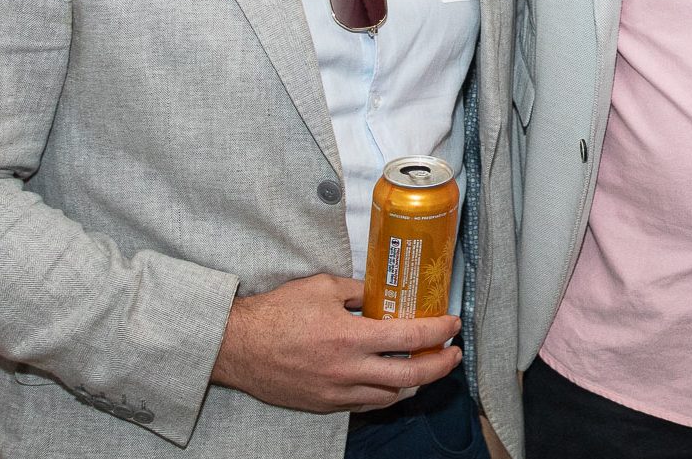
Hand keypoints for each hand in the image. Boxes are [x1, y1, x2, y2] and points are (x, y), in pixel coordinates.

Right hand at [210, 273, 460, 413]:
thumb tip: (383, 294)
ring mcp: (336, 392)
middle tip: (453, 355)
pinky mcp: (324, 405)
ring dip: (414, 383)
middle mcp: (347, 370)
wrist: (238, 347)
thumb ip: (358, 292)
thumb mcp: (323, 287)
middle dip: (439, 366)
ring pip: (389, 396)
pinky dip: (384, 394)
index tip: (452, 325)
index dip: (438, 332)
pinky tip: (390, 382)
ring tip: (425, 367)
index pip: (409, 338)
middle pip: (410, 376)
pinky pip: (364, 404)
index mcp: (350, 337)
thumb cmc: (277, 313)